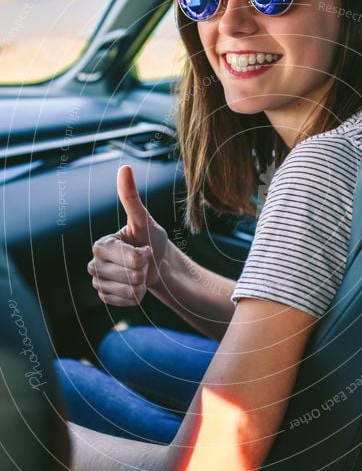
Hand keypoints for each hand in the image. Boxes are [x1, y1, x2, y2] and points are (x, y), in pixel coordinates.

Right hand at [88, 165, 168, 305]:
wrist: (158, 264)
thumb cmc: (151, 239)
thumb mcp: (144, 219)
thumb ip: (131, 198)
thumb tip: (124, 168)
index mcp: (100, 244)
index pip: (129, 258)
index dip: (144, 256)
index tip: (146, 249)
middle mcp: (94, 263)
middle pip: (129, 276)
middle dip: (144, 271)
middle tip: (144, 262)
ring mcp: (98, 282)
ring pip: (128, 291)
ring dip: (141, 285)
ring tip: (140, 274)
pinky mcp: (104, 297)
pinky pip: (125, 302)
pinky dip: (137, 297)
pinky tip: (136, 286)